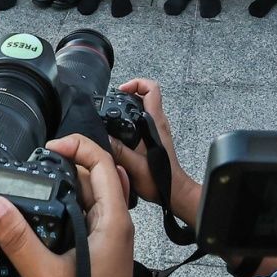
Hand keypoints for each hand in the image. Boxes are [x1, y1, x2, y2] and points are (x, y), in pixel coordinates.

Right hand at [0, 134, 132, 276]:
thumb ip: (18, 239)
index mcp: (114, 222)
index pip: (102, 163)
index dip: (77, 146)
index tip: (49, 146)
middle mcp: (116, 226)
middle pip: (95, 177)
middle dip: (66, 166)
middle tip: (34, 167)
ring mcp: (109, 240)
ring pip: (89, 198)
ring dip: (65, 187)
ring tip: (34, 186)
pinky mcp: (99, 253)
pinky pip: (85, 217)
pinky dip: (67, 207)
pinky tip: (46, 213)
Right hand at [109, 78, 200, 227]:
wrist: (174, 192)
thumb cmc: (159, 180)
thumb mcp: (133, 165)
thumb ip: (118, 149)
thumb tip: (102, 135)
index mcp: (155, 123)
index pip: (152, 90)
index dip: (136, 84)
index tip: (121, 91)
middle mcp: (159, 123)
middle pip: (147, 95)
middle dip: (129, 94)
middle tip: (113, 102)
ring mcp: (159, 130)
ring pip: (145, 108)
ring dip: (131, 107)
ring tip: (114, 117)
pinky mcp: (157, 138)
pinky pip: (144, 120)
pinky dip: (132, 119)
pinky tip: (121, 133)